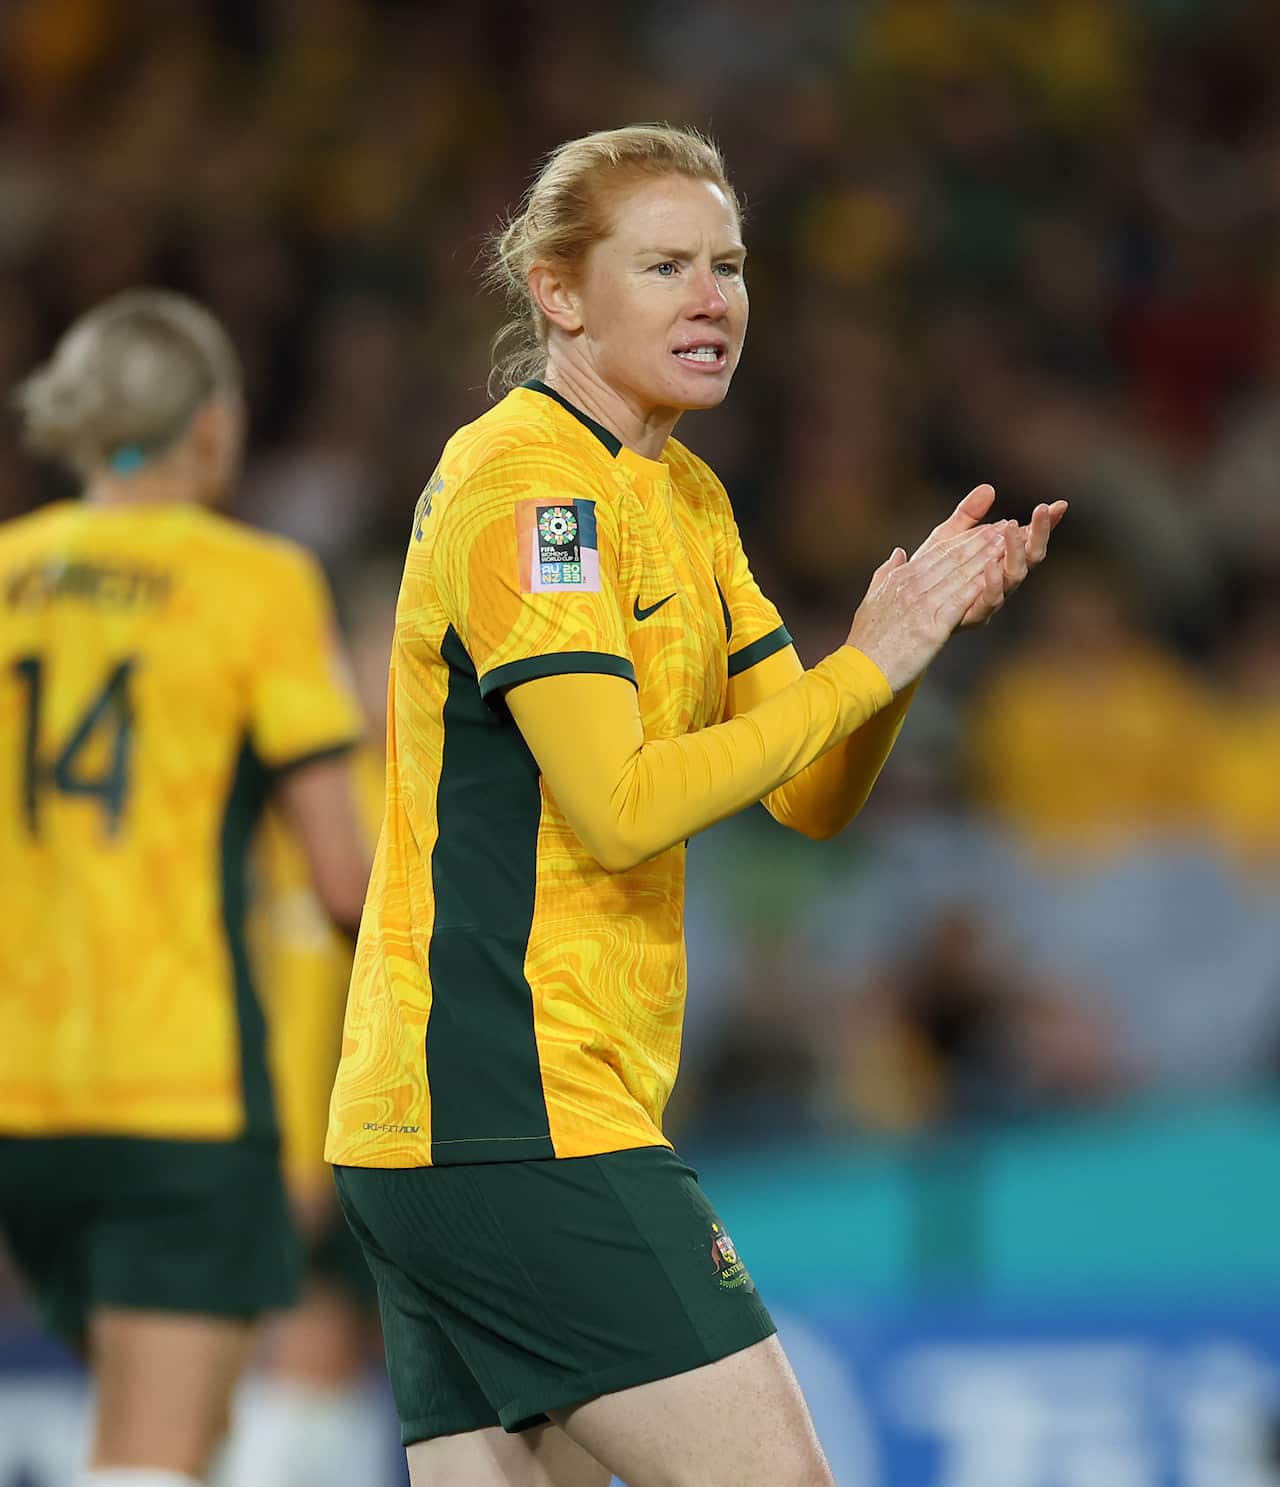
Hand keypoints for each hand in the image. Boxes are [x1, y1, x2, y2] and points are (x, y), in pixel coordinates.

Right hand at [846, 525, 1006, 692]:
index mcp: (900, 578)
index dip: (967, 538)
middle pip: (953, 559)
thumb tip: (898, 553)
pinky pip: (956, 605)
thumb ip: (886, 573)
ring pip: (959, 577)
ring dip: (985, 559)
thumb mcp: (873, 599)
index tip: (988, 527)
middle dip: (982, 542)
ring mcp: (920, 607)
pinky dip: (975, 589)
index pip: (940, 552)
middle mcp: (911, 587)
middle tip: (1006, 527)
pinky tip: (992, 578)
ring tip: (1007, 547)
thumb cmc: (867, 639)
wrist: (860, 670)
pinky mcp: (929, 630)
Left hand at [913, 484, 1068, 626]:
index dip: (1045, 524)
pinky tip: (991, 564)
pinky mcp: (974, 616)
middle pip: (1031, 557)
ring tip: (1011, 528)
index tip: (1060, 504)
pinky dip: (993, 582)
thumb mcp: (946, 539)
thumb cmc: (928, 576)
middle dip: (1039, 533)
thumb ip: (967, 515)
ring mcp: (990, 599)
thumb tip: (989, 488)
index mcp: (1000, 561)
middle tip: (1043, 510)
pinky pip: (991, 600)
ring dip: (1015, 551)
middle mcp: (1001, 581)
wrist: (905, 613)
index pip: (1028, 539)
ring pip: (1016, 576)